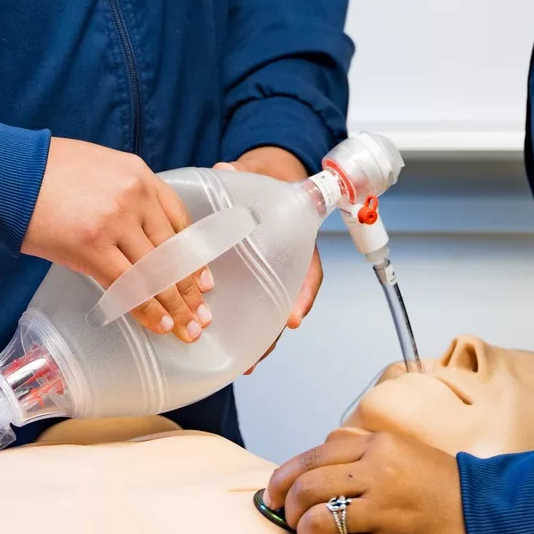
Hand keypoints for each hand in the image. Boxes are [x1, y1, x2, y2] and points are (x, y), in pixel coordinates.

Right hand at [21, 137, 212, 341]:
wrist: (9, 172)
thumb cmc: (47, 172)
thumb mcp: (100, 170)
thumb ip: (125, 197)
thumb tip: (138, 236)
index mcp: (140, 175)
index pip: (180, 221)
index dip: (193, 256)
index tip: (202, 280)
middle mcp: (135, 196)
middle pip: (173, 251)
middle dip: (188, 289)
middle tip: (201, 317)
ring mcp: (116, 221)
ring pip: (156, 271)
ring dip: (173, 306)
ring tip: (186, 330)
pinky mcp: (92, 246)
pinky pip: (129, 284)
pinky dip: (147, 308)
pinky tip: (159, 324)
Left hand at [218, 146, 323, 369]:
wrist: (265, 180)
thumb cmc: (266, 181)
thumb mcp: (256, 173)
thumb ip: (243, 172)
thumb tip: (225, 168)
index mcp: (297, 239)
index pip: (307, 270)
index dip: (303, 295)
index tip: (295, 316)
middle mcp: (285, 263)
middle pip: (288, 303)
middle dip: (273, 332)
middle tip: (257, 357)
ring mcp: (269, 274)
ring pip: (269, 312)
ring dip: (258, 340)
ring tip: (243, 365)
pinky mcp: (248, 279)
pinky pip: (250, 307)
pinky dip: (242, 329)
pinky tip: (227, 350)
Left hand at [266, 428, 465, 533]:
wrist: (479, 507)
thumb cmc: (438, 481)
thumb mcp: (398, 450)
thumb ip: (359, 453)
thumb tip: (313, 469)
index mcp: (378, 444)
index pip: (314, 455)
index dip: (284, 475)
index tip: (273, 490)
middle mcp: (378, 471)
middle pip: (310, 486)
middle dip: (288, 506)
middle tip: (287, 517)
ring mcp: (384, 506)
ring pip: (319, 519)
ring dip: (303, 532)